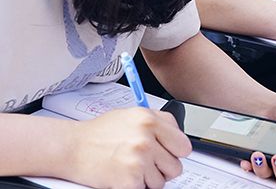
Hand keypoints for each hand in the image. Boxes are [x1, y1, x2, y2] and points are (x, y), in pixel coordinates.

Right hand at [67, 107, 191, 188]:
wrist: (70, 147)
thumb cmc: (98, 133)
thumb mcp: (132, 115)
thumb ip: (158, 122)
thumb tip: (176, 135)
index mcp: (150, 120)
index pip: (184, 145)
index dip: (176, 152)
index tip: (169, 154)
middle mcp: (146, 139)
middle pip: (175, 166)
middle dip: (163, 168)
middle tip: (147, 164)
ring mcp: (138, 160)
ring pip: (161, 181)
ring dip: (148, 179)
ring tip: (131, 168)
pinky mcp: (129, 180)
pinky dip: (135, 186)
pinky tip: (123, 176)